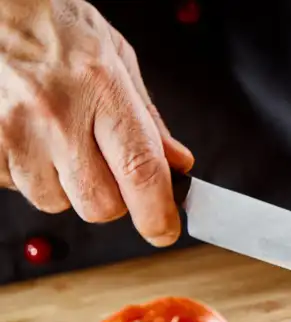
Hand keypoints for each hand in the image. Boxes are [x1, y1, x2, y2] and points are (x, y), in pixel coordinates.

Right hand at [0, 0, 193, 245]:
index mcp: (101, 87)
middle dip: (113, 200)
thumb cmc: (53, 26)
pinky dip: (29, 173)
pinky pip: (17, 188)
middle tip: (108, 168)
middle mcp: (56, 113)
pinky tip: (30, 137)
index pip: (140, 170)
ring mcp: (13, 130)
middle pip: (99, 204)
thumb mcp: (116, 57)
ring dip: (67, 185)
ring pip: (56, 201)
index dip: (157, 213)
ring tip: (59, 138)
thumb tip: (177, 164)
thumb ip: (148, 118)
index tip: (165, 231)